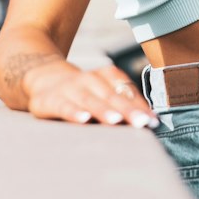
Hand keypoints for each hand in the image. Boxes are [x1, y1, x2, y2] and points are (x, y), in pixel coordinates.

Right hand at [20, 54, 158, 128]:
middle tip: (142, 122)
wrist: (45, 80)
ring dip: (103, 110)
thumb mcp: (103, 93)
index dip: (140, 105)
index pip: (126, 89)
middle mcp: (89, 79)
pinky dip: (74, 112)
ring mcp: (69, 88)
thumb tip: (151, 122)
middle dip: (128, 110)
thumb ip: (123, 104)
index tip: (153, 121)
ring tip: (116, 120)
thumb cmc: (84, 93)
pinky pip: (64, 106)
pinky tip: (83, 119)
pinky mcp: (50, 100)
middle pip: (111, 95)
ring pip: (89, 99)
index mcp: (106, 76)